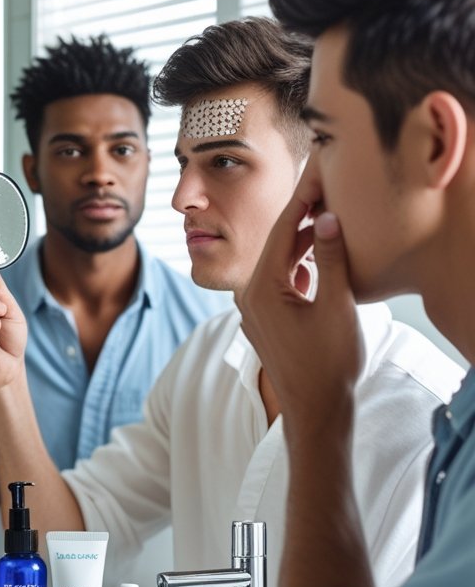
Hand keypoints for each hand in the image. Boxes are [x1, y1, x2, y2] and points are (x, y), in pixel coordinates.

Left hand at [240, 161, 362, 445]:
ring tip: (325, 217)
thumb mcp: (336, 306)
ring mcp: (255, 311)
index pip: (283, 231)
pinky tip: (315, 256)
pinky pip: (279, 282)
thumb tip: (327, 219)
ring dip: (301, 243)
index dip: (303, 200)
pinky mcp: (266, 322)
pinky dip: (298, 266)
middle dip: (302, 217)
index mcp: (262, 289)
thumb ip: (330, 260)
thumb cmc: (328, 364)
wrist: (316, 412)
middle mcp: (250, 297)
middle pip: (277, 244)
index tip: (317, 174)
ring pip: (278, 264)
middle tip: (323, 188)